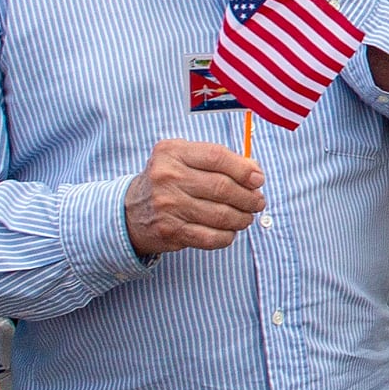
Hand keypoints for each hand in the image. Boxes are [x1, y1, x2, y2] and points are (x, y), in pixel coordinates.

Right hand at [125, 136, 264, 256]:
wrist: (130, 211)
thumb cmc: (167, 181)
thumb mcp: (182, 159)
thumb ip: (216, 160)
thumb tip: (254, 172)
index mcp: (172, 152)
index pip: (216, 157)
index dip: (244, 169)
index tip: (258, 179)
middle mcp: (167, 177)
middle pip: (222, 187)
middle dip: (248, 197)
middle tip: (258, 201)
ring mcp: (168, 205)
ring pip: (220, 214)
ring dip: (242, 218)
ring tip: (247, 216)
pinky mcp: (170, 231)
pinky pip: (210, 237)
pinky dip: (227, 236)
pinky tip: (230, 231)